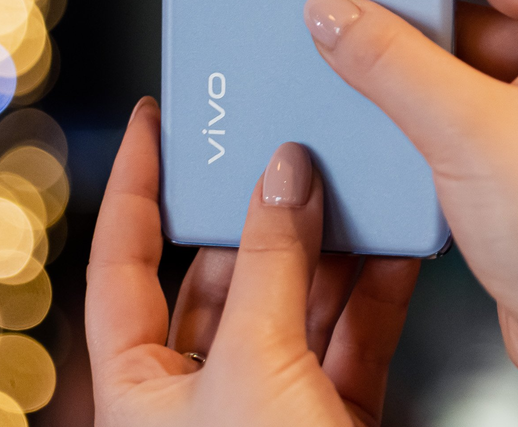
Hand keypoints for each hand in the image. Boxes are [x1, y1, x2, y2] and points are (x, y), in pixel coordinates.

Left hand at [86, 98, 419, 426]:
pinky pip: (354, 339)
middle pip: (225, 276)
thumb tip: (284, 176)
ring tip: (354, 185)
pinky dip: (377, 294)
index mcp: (137, 387)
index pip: (121, 262)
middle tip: (287, 147)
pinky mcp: (333, 419)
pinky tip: (396, 250)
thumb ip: (271, 265)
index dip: (134, 184)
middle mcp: (199, 395)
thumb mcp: (253, 363)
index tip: (155, 122)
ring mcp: (270, 406)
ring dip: (329, 248)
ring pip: (297, 305)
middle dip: (262, 212)